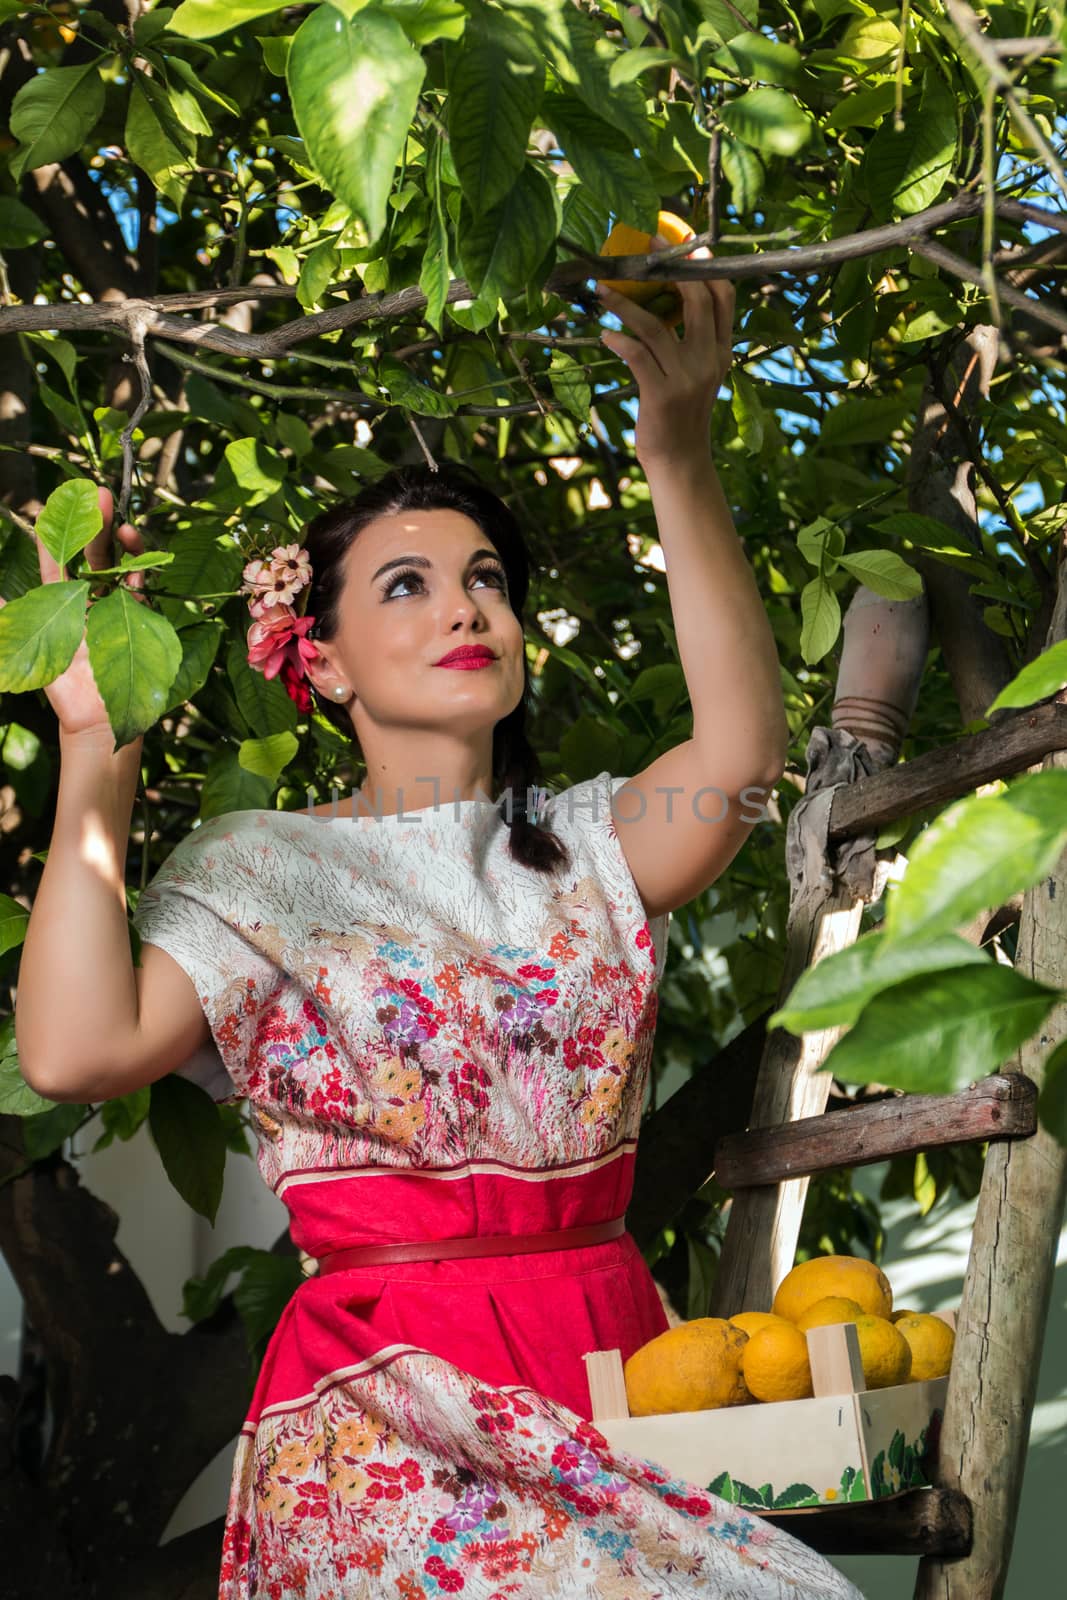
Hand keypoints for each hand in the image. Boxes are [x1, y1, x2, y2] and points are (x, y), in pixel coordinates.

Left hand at [0, 486, 147, 740]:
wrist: (93, 720)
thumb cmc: (59, 686)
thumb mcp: (23, 648)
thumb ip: (7, 617)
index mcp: (60, 600)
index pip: (58, 556)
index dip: (60, 528)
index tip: (64, 498)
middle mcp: (89, 599)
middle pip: (94, 552)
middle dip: (98, 522)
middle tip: (100, 492)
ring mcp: (115, 609)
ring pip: (121, 566)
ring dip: (124, 544)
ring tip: (124, 524)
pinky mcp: (137, 624)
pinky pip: (141, 593)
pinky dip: (142, 575)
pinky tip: (139, 563)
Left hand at [595, 234, 734, 467]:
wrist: (680, 461)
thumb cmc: (682, 414)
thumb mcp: (698, 375)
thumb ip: (692, 342)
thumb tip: (668, 302)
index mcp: (723, 352)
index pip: (723, 298)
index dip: (706, 266)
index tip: (686, 242)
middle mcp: (709, 360)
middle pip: (695, 299)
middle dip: (669, 267)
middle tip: (643, 246)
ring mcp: (686, 378)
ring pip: (655, 325)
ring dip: (624, 303)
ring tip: (602, 289)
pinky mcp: (661, 395)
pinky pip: (637, 355)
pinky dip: (618, 340)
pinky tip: (605, 335)